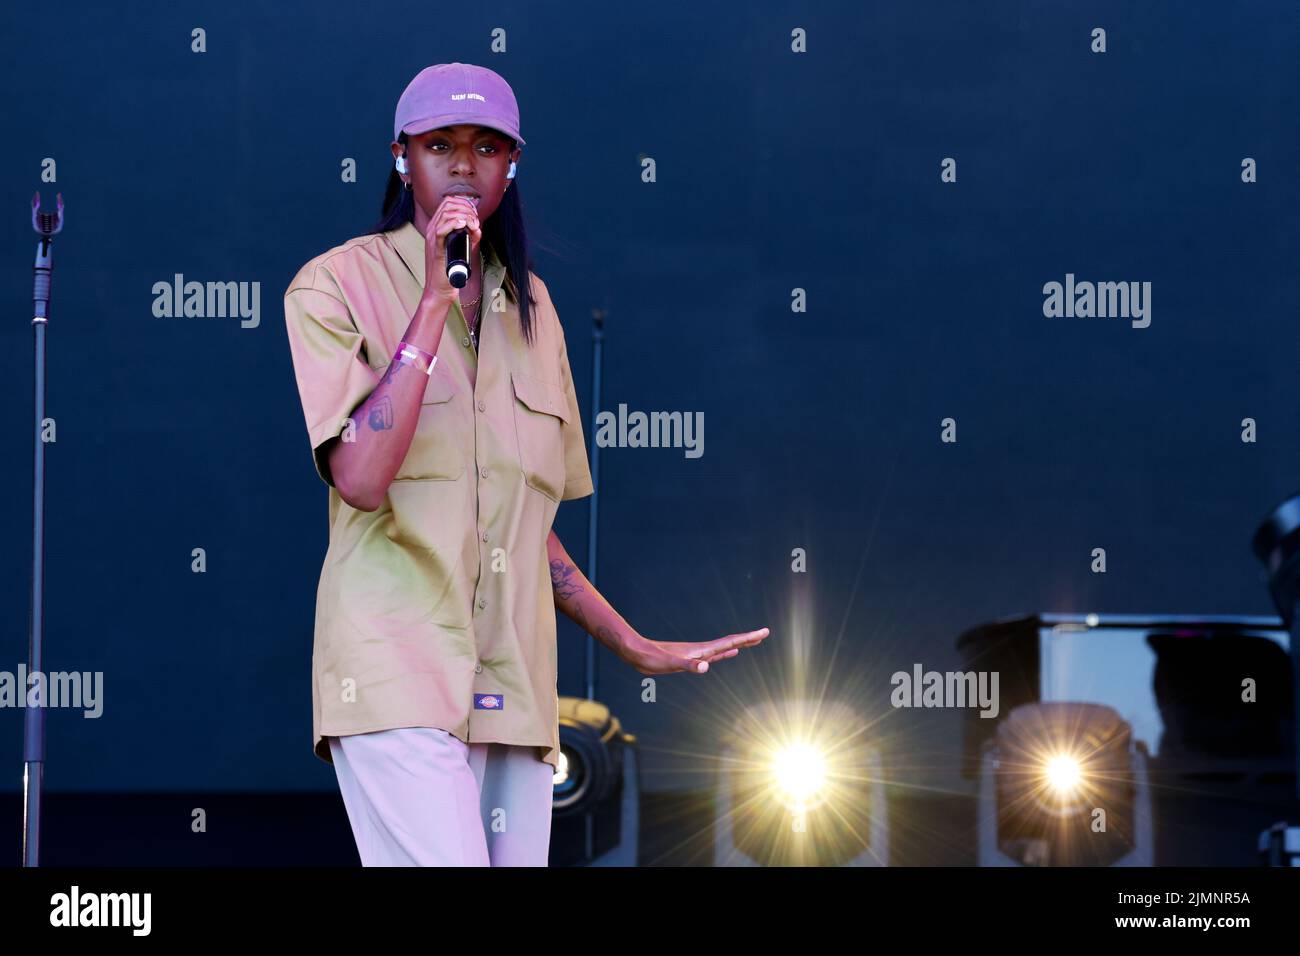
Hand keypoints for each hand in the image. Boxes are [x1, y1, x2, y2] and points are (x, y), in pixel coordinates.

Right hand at [421, 194, 482, 304]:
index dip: (464, 203)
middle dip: (466, 208)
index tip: (475, 214)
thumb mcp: (462, 249)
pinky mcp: (435, 247)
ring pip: (445, 214)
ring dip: (464, 215)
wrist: (440, 288)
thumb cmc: (450, 270)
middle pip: (448, 204)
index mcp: (437, 226)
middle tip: (476, 221)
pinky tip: (463, 225)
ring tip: (473, 225)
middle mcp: (432, 229)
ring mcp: (432, 237)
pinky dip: (453, 223)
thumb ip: (470, 237)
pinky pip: (440, 229)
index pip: (448, 203)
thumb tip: (477, 228)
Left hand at [619, 627, 770, 675]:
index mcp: (701, 650)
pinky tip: (728, 654)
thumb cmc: (651, 658)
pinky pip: (713, 655)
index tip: (764, 632)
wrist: (636, 653)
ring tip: (751, 642)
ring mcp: (696, 654)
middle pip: (730, 643)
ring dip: (738, 645)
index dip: (747, 638)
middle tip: (764, 634)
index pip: (730, 642)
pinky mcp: (689, 659)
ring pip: (723, 648)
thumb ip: (688, 665)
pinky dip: (724, 654)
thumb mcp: (670, 663)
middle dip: (748, 639)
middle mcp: (701, 650)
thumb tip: (706, 666)